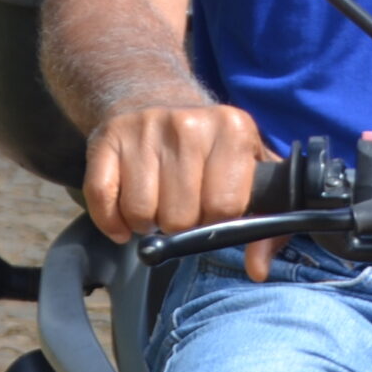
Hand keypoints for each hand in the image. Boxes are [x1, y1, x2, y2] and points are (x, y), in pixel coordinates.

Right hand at [85, 104, 284, 280]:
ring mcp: (145, 129)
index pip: (224, 206)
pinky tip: (126, 218)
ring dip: (147, 224)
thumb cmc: (213, 149)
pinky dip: (112, 222)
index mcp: (234, 130)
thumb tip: (258, 269)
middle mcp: (190, 125)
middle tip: (183, 210)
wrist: (159, 101)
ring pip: (140, 212)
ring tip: (159, 207)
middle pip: (180, 216)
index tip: (213, 214)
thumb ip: (269, 223)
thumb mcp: (253, 173)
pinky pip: (102, 200)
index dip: (216, 222)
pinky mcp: (107, 139)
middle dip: (181, 226)